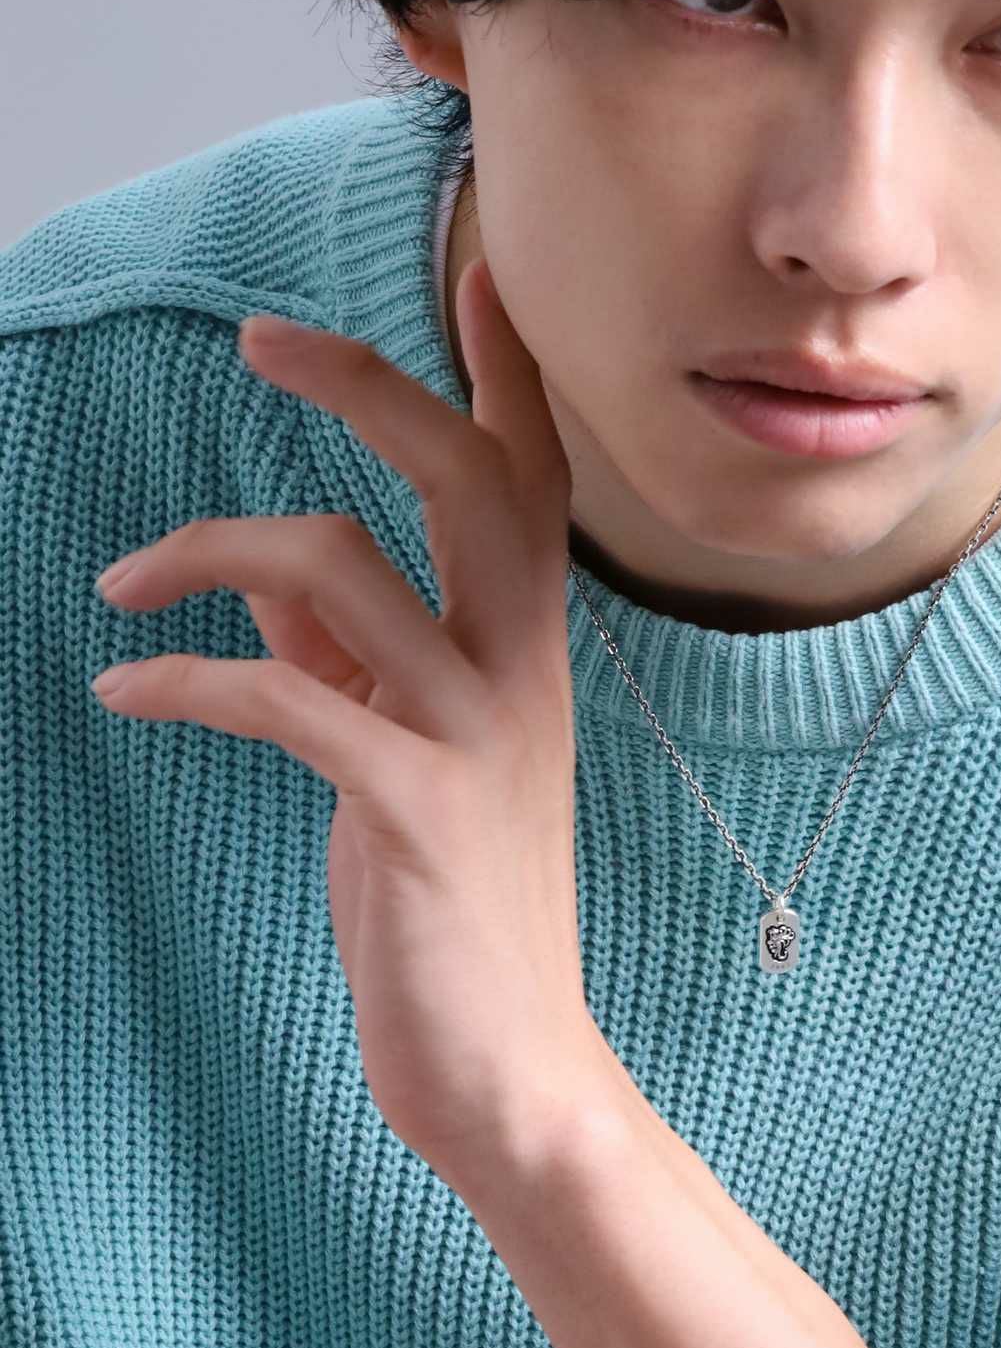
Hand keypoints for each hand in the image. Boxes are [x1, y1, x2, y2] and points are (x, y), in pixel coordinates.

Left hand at [90, 258, 602, 1193]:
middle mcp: (521, 678)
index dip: (506, 377)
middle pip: (469, 479)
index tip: (477, 275)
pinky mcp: (416, 814)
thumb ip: (367, 672)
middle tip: (262, 345)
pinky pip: (285, 699)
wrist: (512, 1071)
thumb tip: (281, 594)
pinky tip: (123, 695)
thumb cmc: (462, 917)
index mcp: (529, 660)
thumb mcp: (418, 771)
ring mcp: (476, 740)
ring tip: (120, 584)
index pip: (533, 487)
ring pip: (342, 568)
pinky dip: (185, 682)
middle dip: (369, 389)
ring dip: (204, 552)